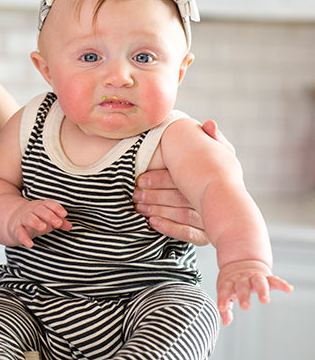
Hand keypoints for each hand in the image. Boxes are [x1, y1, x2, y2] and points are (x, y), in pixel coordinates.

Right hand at [7, 198, 70, 247]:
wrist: (13, 219)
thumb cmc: (36, 219)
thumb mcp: (48, 219)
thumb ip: (59, 222)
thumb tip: (69, 226)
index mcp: (41, 206)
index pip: (49, 203)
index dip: (56, 208)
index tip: (64, 214)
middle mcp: (32, 211)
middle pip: (40, 210)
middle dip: (49, 215)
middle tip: (58, 223)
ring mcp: (23, 219)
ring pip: (29, 218)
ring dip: (36, 222)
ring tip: (43, 227)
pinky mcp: (16, 228)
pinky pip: (19, 232)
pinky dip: (24, 238)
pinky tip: (30, 244)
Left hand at [134, 119, 231, 245]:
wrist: (224, 202)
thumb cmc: (210, 172)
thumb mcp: (213, 154)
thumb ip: (211, 139)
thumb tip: (209, 123)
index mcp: (213, 179)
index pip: (183, 179)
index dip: (160, 179)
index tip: (140, 179)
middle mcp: (213, 200)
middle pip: (181, 198)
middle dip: (155, 196)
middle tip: (135, 194)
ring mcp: (211, 219)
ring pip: (183, 216)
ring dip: (158, 210)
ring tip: (139, 207)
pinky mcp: (206, 236)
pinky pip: (190, 235)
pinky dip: (170, 228)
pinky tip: (152, 223)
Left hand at [216, 260, 292, 325]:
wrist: (240, 260)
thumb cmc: (231, 281)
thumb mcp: (224, 291)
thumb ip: (225, 308)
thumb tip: (226, 322)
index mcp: (229, 281)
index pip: (224, 289)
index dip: (222, 298)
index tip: (222, 308)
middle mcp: (242, 279)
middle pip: (242, 286)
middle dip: (243, 296)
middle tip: (245, 307)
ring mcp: (254, 277)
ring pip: (259, 282)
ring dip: (262, 291)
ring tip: (265, 301)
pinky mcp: (266, 277)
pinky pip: (275, 280)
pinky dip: (282, 284)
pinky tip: (288, 289)